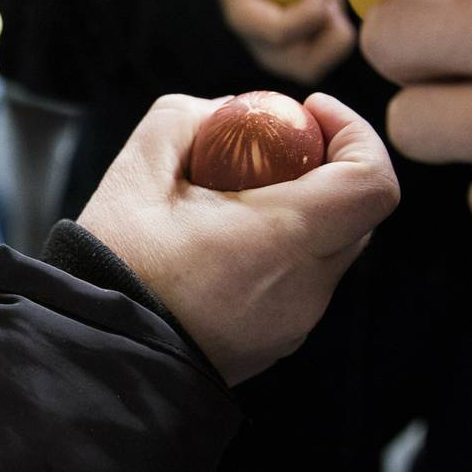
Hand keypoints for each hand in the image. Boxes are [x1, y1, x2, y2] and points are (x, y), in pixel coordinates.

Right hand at [78, 93, 398, 385]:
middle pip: (356, 212)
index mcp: (282, 240)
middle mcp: (306, 288)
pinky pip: (301, 282)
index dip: (355, 133)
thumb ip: (183, 119)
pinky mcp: (277, 342)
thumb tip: (225, 114)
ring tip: (229, 204)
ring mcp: (295, 323)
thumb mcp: (135, 172)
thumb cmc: (116, 268)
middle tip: (266, 151)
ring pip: (328, 249)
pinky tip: (220, 248)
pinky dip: (280, 251)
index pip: (373, 183)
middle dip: (323, 167)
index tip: (308, 113)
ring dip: (299, 212)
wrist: (98, 358)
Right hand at [214, 0, 355, 85]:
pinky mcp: (302, 54)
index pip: (280, 33)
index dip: (311, 9)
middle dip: (329, 24)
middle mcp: (262, 51)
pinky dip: (340, 26)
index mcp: (241, 20)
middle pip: (308, 65)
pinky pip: (333, 50)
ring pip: (325, 60)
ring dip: (336, 25)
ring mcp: (283, 58)